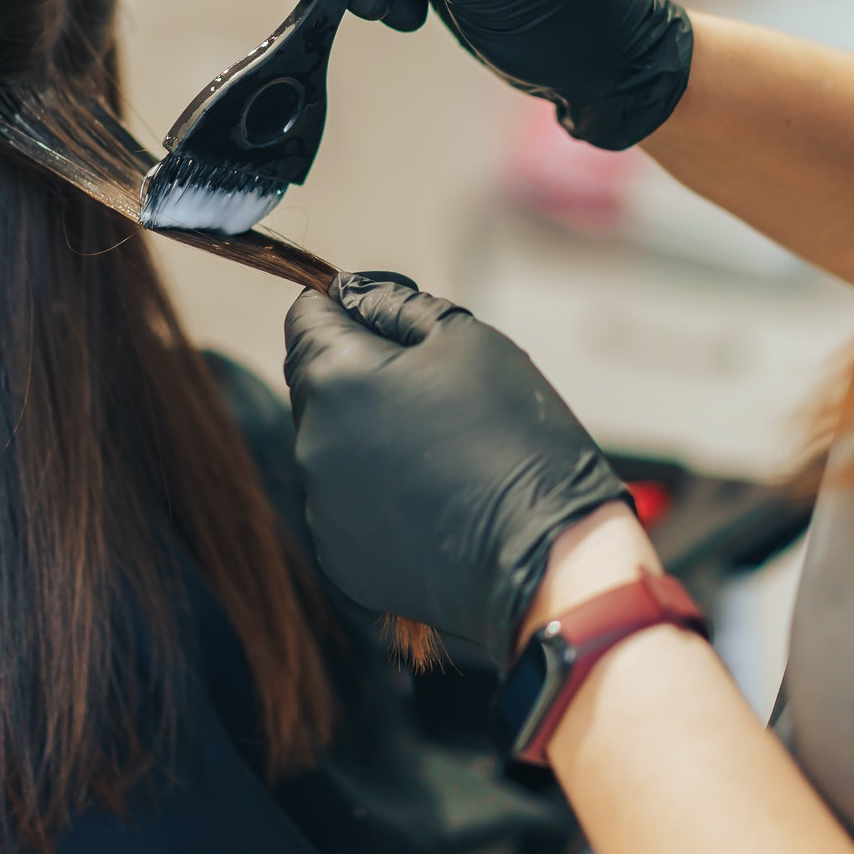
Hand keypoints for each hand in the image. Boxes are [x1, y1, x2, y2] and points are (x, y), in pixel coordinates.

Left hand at [282, 273, 628, 661]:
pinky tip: (435, 500)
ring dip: (370, 434)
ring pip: (333, 444)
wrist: (549, 557)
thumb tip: (351, 296)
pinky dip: (379, 493)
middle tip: (437, 391)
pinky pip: (348, 504)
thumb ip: (394, 305)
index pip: (305, 317)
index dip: (344, 307)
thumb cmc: (516, 434)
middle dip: (363, 373)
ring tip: (443, 452)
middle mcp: (310, 443)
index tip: (386, 320)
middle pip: (318, 382)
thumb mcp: (465, 337)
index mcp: (334, 378)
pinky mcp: (340, 557)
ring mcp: (321, 507)